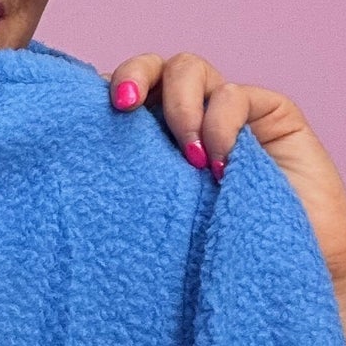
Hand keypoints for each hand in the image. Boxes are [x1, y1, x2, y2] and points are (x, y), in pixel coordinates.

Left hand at [108, 55, 345, 345]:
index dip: (103, 89)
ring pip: (189, 68)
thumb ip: (126, 181)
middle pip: (152, 66)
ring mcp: (228, 112)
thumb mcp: (154, 216)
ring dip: (178, 103)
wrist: (281, 279)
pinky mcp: (271, 114)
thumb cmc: (210, 260)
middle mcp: (186, 116)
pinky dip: (220, 122)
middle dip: (134, 74)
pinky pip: (234, 95)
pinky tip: (219, 166)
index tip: (88, 115)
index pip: (123, 91)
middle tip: (123, 105)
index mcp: (151, 137)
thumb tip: (65, 164)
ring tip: (187, 156)